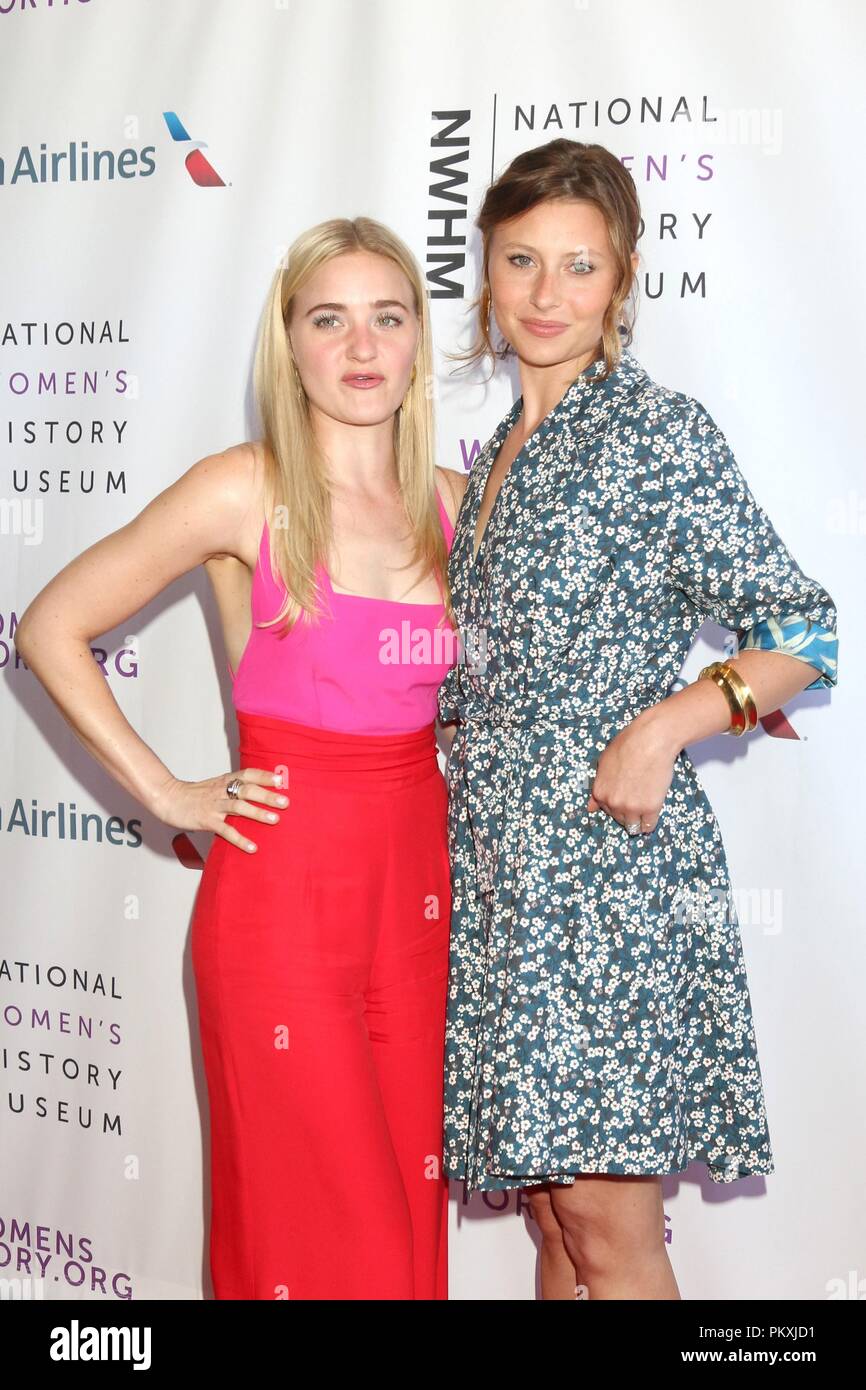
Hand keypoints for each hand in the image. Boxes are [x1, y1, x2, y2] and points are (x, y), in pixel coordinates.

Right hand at [152, 767, 288, 852]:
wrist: (168, 798)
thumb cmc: (194, 794)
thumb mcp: (215, 785)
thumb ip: (233, 787)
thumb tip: (257, 791)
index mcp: (224, 781)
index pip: (247, 774)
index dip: (264, 776)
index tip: (280, 780)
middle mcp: (221, 791)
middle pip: (246, 789)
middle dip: (266, 795)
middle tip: (285, 802)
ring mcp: (213, 806)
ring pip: (238, 807)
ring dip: (257, 813)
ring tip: (274, 820)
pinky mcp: (206, 820)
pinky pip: (225, 830)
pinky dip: (239, 839)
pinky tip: (252, 847)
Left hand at [587, 707, 677, 835]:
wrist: (650, 741)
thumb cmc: (627, 745)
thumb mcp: (604, 762)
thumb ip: (599, 785)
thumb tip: (591, 807)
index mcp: (600, 792)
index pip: (605, 810)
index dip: (616, 804)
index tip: (625, 797)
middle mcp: (613, 803)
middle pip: (619, 819)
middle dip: (627, 812)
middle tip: (637, 799)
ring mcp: (632, 808)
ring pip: (633, 826)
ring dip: (638, 820)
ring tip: (644, 809)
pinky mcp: (650, 808)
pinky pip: (649, 825)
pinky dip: (650, 822)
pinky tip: (652, 813)